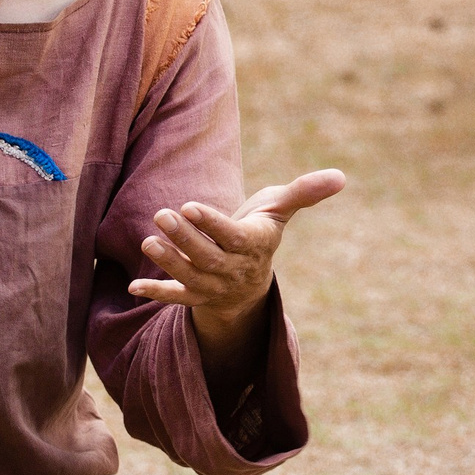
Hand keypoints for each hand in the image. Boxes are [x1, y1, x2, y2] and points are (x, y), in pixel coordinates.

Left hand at [133, 170, 345, 341]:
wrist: (250, 277)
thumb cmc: (261, 231)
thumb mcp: (280, 209)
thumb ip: (304, 192)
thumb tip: (341, 175)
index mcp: (254, 245)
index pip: (233, 237)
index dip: (212, 224)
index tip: (190, 205)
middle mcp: (234, 270)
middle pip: (207, 257)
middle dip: (184, 238)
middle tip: (161, 215)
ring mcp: (214, 286)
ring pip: (190, 278)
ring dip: (168, 262)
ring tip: (149, 240)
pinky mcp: (196, 297)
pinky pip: (176, 299)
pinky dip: (156, 293)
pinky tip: (134, 286)